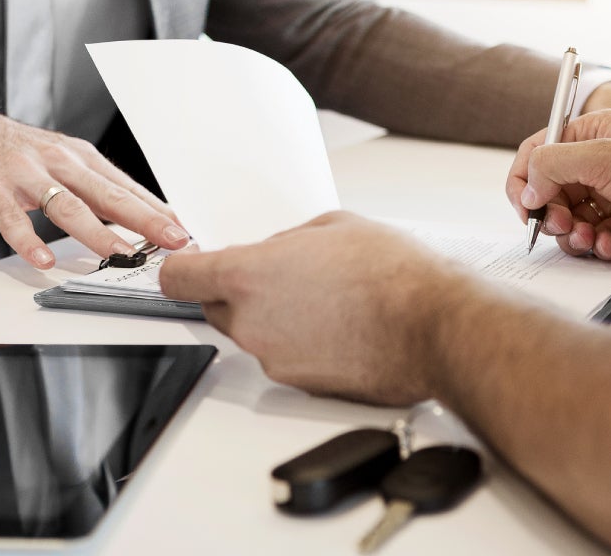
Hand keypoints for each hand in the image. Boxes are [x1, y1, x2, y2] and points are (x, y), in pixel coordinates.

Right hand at [0, 97, 189, 267]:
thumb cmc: (15, 153)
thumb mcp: (63, 163)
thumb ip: (97, 190)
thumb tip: (141, 215)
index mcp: (82, 158)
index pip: (128, 188)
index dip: (158, 211)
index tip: (186, 231)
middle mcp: (60, 162)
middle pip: (109, 195)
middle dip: (145, 219)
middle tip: (173, 240)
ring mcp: (26, 174)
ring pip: (68, 206)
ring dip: (97, 233)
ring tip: (120, 255)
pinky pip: (12, 218)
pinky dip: (28, 241)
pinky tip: (43, 261)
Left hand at [159, 212, 478, 404]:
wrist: (432, 326)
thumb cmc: (392, 275)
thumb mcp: (333, 226)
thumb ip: (286, 241)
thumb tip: (275, 252)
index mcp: (248, 276)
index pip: (178, 279)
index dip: (183, 269)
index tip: (194, 264)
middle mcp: (252, 323)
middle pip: (215, 308)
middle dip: (237, 292)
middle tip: (282, 276)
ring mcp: (275, 358)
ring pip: (256, 333)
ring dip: (277, 317)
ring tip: (327, 298)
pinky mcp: (302, 384)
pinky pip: (287, 356)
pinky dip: (304, 343)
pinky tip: (341, 324)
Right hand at [506, 109, 610, 262]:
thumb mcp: (604, 157)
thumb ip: (554, 165)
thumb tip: (528, 189)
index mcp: (591, 134)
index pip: (537, 152)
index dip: (524, 180)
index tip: (526, 205)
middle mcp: (598, 164)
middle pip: (548, 191)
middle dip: (550, 213)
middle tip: (562, 224)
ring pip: (568, 219)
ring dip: (572, 233)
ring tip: (590, 237)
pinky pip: (592, 238)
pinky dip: (596, 245)